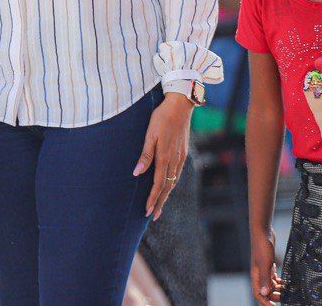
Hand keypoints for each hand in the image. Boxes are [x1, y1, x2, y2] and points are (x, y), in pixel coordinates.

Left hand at [133, 93, 193, 219]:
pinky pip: (178, 172)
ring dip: (166, 194)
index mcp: (164, 156)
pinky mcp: (183, 152)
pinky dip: (172, 183)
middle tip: (154, 215)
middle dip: (160, 202)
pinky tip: (169, 185)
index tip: (147, 211)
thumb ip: (145, 155)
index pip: (158, 184)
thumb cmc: (161, 117)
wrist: (180, 105)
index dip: (153, 198)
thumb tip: (137, 173)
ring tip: (160, 205)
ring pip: (174, 180)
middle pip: (167, 186)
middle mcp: (174, 159)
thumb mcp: (149, 134)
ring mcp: (180, 156)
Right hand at [251, 230, 283, 304]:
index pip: (258, 294)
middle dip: (274, 297)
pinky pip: (273, 278)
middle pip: (265, 291)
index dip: (265, 302)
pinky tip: (286, 283)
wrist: (263, 231)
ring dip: (278, 290)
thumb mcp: (265, 263)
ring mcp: (263, 269)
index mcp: (255, 276)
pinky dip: (279, 282)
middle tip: (286, 299)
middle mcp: (258, 274)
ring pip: (270, 285)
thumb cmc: (262, 246)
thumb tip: (263, 294)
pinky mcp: (269, 264)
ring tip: (289, 292)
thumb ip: (264, 278)